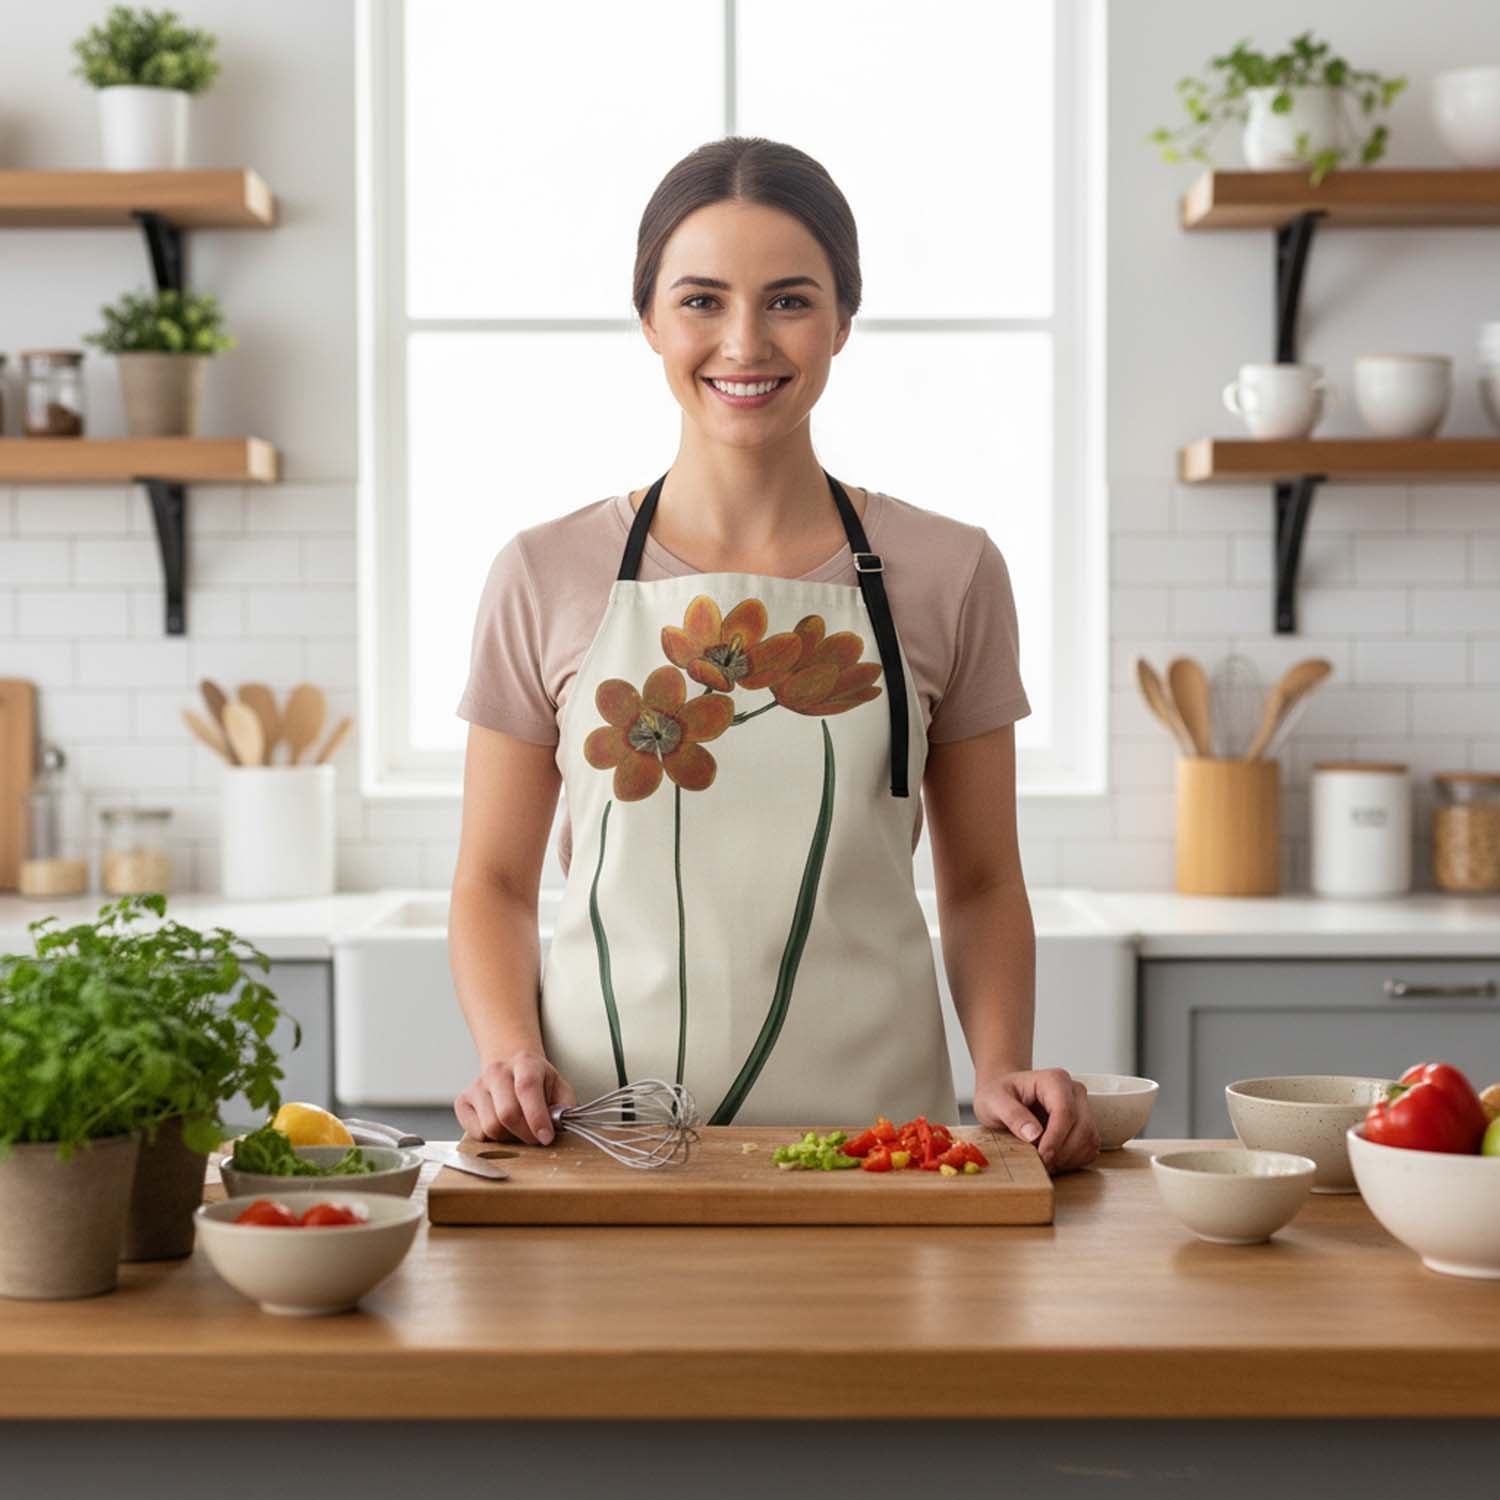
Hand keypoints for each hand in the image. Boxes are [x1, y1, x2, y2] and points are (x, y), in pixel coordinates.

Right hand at [454, 1052, 577, 1145]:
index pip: (527, 1088)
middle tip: (536, 1138)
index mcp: (525, 1063)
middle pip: (507, 1113)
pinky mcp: (462, 1101)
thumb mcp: (558, 1087)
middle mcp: (497, 1071)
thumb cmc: (537, 1081)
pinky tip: (501, 1126)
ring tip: (518, 1127)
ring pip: (491, 1127)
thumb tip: (561, 1124)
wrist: (509, 1066)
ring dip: (509, 1137)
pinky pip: (476, 1133)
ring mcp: (477, 1085)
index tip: (546, 1137)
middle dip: (525, 1134)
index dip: (537, 1117)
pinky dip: (492, 1138)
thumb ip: (565, 1105)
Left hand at [972, 1068, 1098, 1174]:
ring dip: (1068, 1158)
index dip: (1055, 1138)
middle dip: (1062, 1152)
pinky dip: (1073, 1160)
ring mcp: (1083, 1108)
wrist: (1003, 1098)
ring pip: (1089, 1140)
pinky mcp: (1085, 1126)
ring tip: (1044, 1161)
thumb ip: (1012, 1115)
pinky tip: (1053, 1159)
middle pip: (1082, 1128)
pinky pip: (1089, 1148)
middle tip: (1039, 1163)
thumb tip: (1034, 1134)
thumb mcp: (993, 1101)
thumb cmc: (998, 1095)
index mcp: (1055, 1080)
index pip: (1065, 1111)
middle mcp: (1074, 1092)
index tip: (1041, 1156)